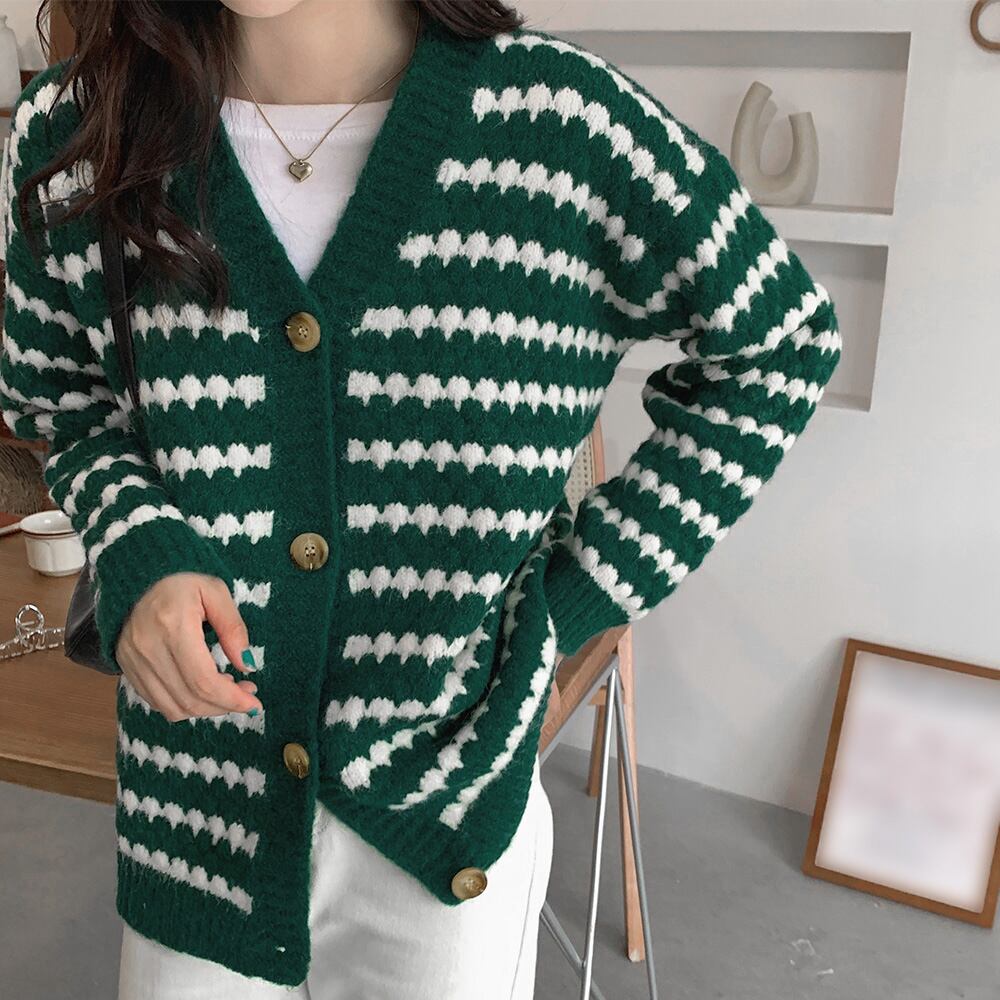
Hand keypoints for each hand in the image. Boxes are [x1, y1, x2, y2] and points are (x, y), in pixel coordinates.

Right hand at [115, 572, 263, 722]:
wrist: (136, 579)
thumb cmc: (181, 583)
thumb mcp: (215, 592)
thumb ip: (233, 628)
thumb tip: (247, 665)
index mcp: (173, 626)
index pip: (203, 680)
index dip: (231, 699)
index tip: (254, 703)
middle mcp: (148, 649)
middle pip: (190, 699)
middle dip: (224, 706)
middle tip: (246, 695)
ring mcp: (133, 663)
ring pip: (174, 708)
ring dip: (206, 709)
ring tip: (227, 690)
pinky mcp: (128, 670)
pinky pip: (159, 703)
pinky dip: (185, 705)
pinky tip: (203, 689)